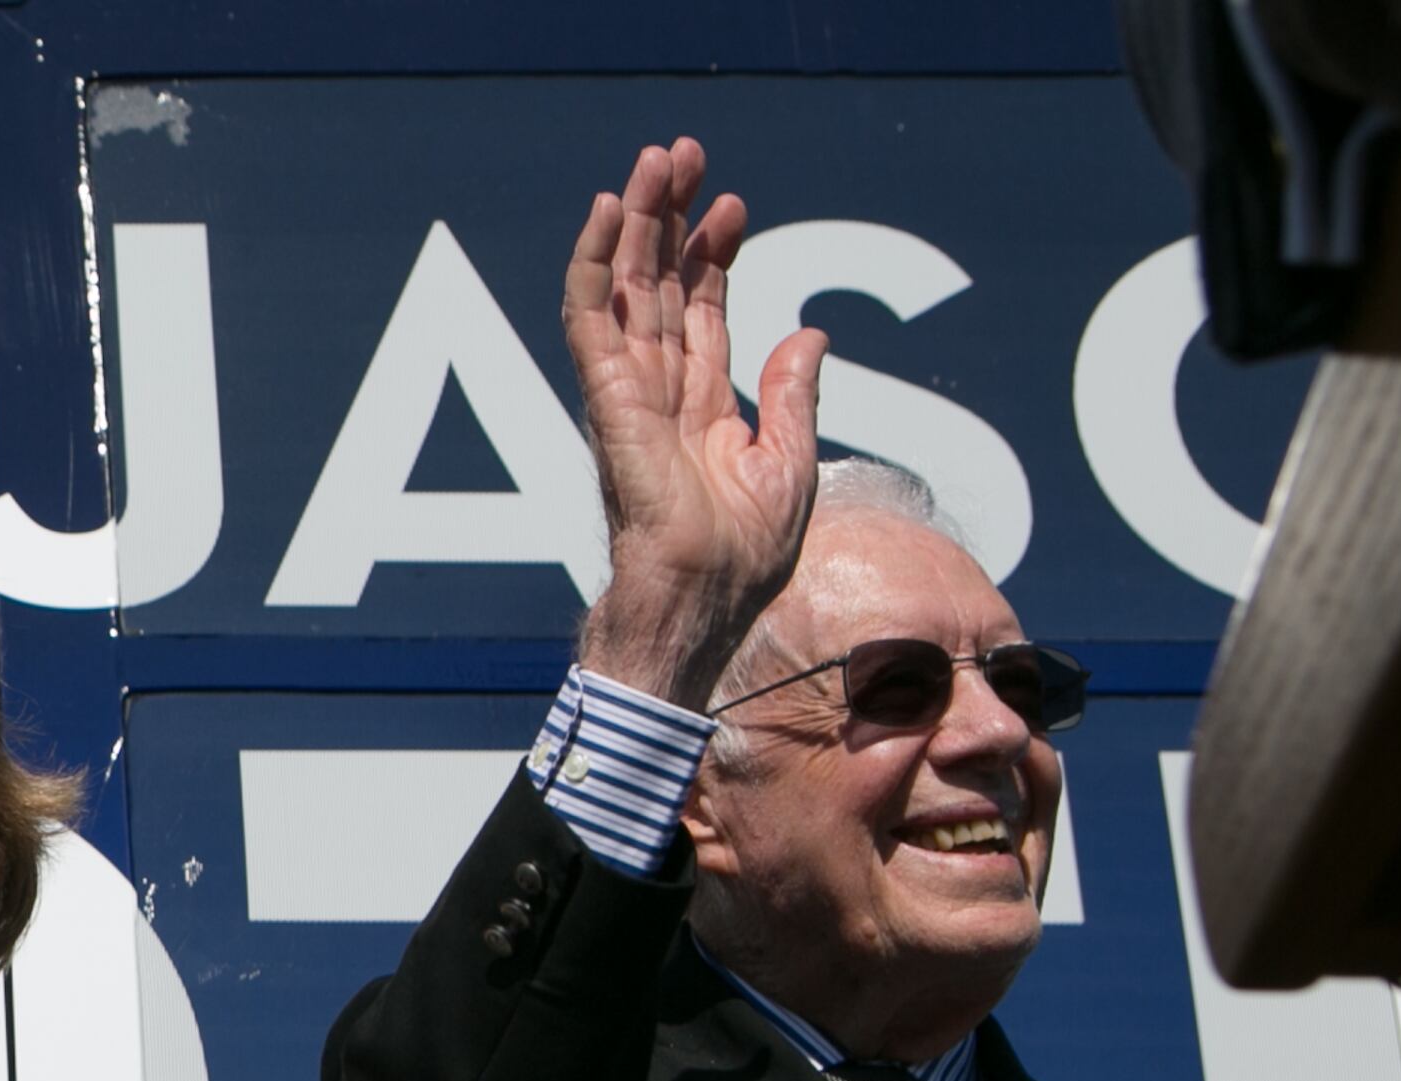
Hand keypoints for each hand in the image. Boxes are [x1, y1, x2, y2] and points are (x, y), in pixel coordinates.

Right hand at [561, 136, 828, 709]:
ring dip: (635, 220)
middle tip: (682, 152)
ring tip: (653, 160)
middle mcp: (661, 393)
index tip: (734, 204)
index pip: (704, 313)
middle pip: (662, 285)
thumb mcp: (792, 468)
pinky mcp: (608, 399)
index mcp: (702, 410)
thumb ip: (795, 398)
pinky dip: (593, 262)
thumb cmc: (739, 566)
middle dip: (671, 218)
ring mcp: (630, 393)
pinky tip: (606, 212)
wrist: (698, 608)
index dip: (717, 256)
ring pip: (627, 287)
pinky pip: (592, 319)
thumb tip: (808, 332)